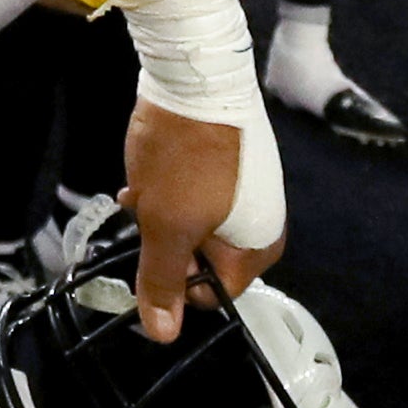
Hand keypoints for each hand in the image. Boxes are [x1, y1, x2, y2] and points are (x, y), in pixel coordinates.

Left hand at [121, 100, 279, 342]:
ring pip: (190, 224)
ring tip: (145, 187)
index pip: (211, 295)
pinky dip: (168, 189)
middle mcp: (261, 224)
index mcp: (258, 248)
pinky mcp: (229, 165)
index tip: (154, 245)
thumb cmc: (185, 154)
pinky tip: (150, 172)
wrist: (194, 73)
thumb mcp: (165, 226)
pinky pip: (193, 195)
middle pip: (199, 258)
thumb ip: (163, 282)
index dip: (175, 276)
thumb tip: (162, 334)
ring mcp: (247, 192)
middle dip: (165, 239)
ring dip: (160, 212)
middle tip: (149, 211)